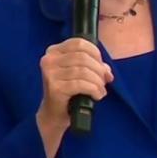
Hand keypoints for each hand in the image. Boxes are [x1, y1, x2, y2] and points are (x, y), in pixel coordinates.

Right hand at [35, 37, 112, 157]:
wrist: (54, 114)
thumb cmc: (68, 92)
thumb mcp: (80, 74)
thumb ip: (93, 66)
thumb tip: (107, 70)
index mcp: (54, 51)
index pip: (79, 43)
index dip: (95, 53)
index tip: (102, 66)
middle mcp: (49, 60)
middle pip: (83, 57)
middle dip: (99, 70)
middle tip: (104, 81)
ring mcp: (50, 73)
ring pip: (83, 71)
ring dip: (98, 81)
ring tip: (100, 90)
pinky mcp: (54, 87)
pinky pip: (81, 84)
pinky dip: (93, 89)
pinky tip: (97, 96)